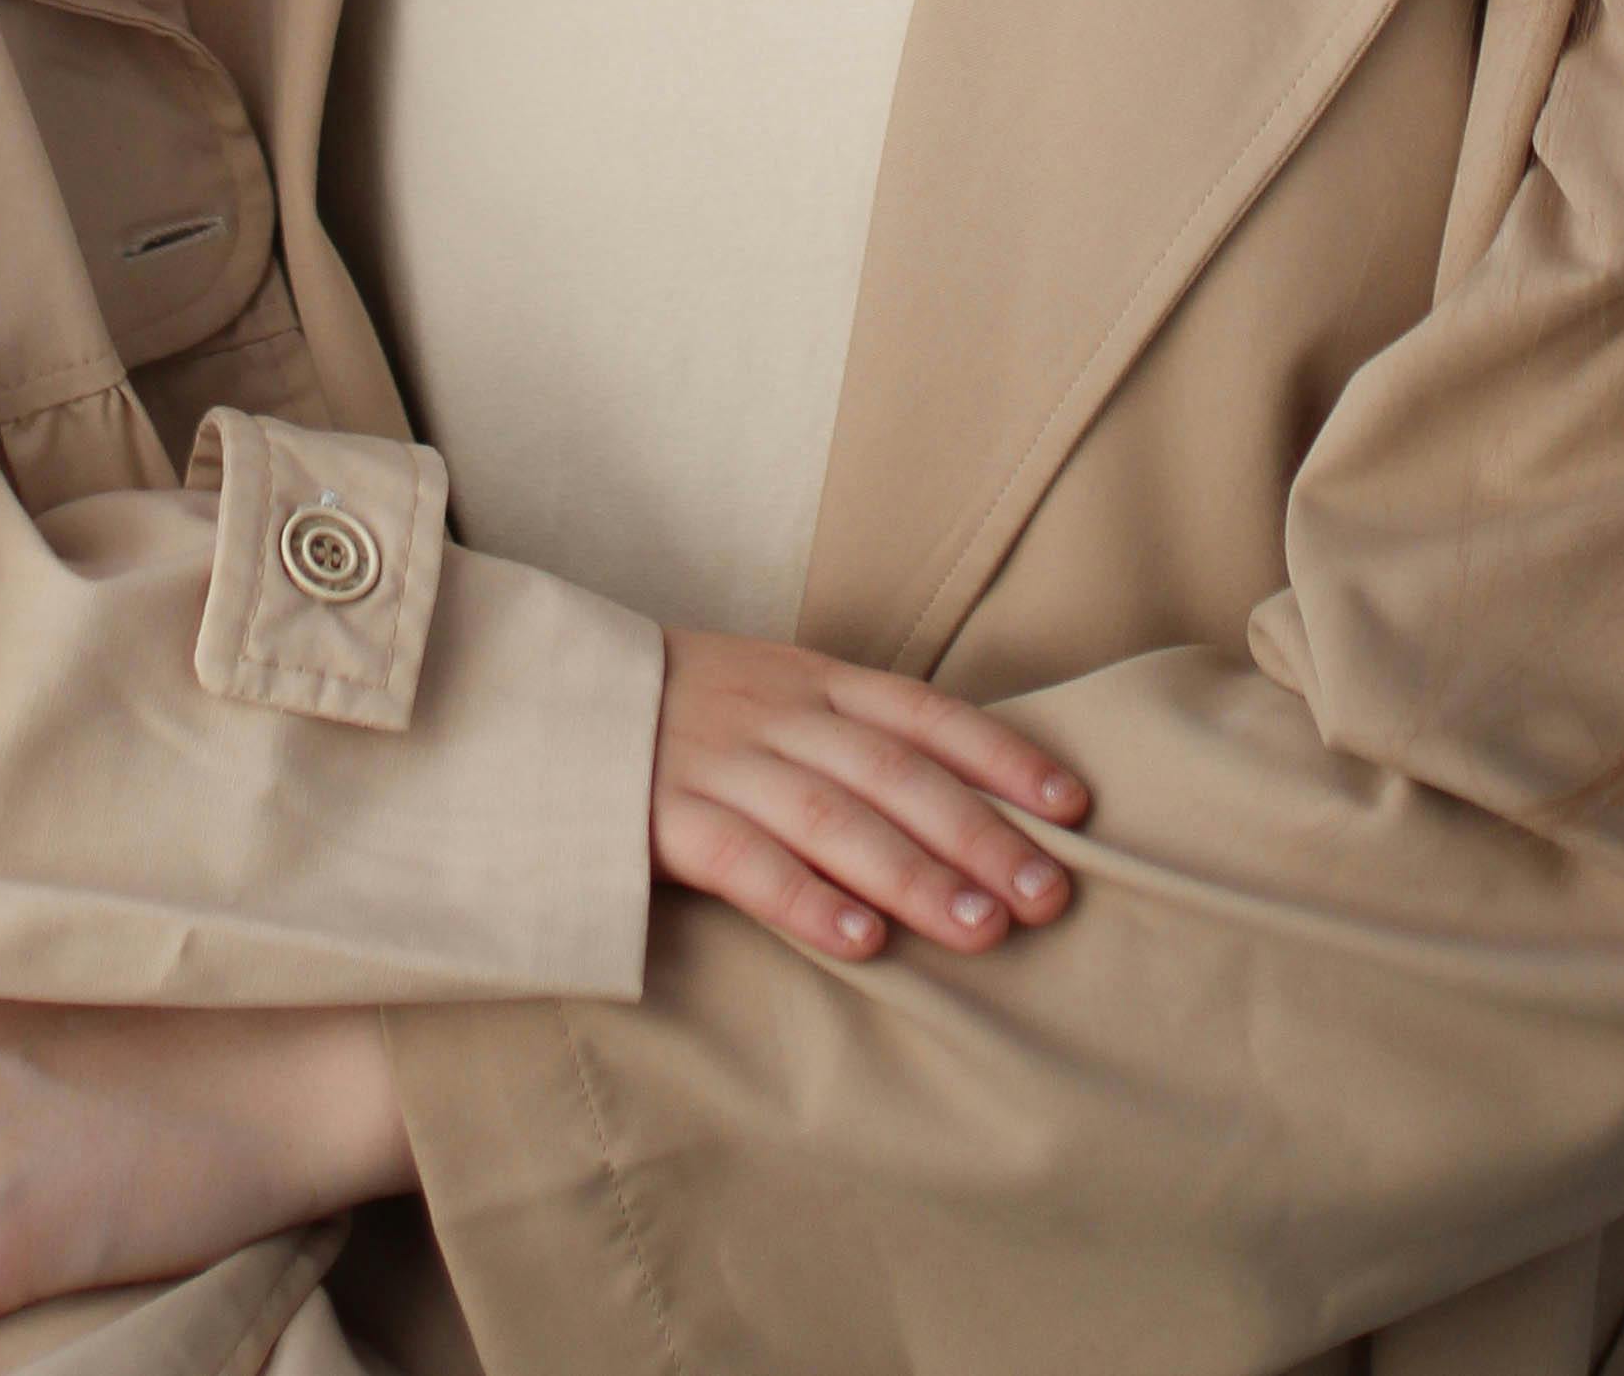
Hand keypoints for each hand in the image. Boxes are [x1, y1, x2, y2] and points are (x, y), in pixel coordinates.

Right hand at [651, 630, 1086, 964]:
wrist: (550, 694)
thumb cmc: (687, 710)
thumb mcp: (776, 690)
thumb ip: (854, 735)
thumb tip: (966, 797)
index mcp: (815, 680)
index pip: (926, 714)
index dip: (1003, 757)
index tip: (1073, 808)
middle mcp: (780, 715)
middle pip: (896, 774)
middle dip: (979, 834)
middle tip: (1048, 895)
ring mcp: (721, 764)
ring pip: (833, 817)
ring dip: (914, 876)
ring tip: (981, 930)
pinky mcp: (663, 817)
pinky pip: (743, 859)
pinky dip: (806, 899)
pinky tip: (860, 944)